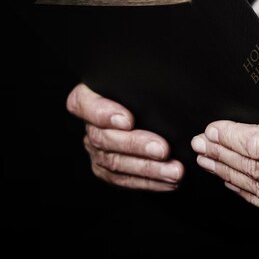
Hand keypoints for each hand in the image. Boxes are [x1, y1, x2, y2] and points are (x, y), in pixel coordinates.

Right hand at [67, 83, 183, 190]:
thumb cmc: (147, 92)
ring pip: (115, 162)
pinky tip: (168, 181)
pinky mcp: (105, 170)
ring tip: (174, 170)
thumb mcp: (141, 82)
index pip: (83, 104)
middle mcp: (89, 125)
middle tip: (163, 149)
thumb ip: (143, 82)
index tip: (128, 120)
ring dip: (148, 168)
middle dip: (136, 145)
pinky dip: (149, 182)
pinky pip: (124, 180)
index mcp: (88, 97)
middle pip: (103, 137)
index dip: (103, 113)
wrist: (151, 115)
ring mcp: (95, 150)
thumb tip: (168, 77)